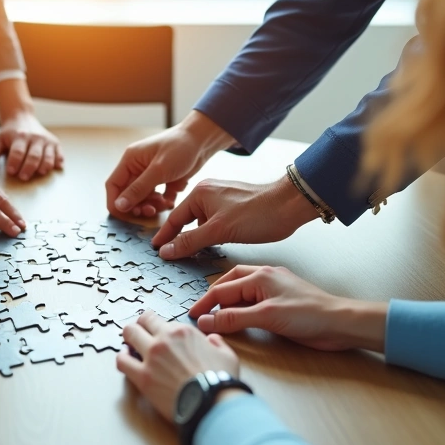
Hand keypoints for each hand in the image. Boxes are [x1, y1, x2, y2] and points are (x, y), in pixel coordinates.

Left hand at [0, 111, 63, 180]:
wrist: (22, 117)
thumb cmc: (9, 133)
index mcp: (20, 137)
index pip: (18, 151)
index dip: (15, 162)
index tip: (11, 172)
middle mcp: (35, 138)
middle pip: (34, 155)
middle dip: (29, 167)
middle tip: (23, 177)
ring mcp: (46, 140)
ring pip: (48, 156)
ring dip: (45, 165)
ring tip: (39, 173)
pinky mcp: (55, 143)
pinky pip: (59, 153)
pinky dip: (58, 161)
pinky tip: (56, 167)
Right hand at [105, 111, 234, 216]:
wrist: (203, 140)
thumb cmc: (180, 147)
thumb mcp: (158, 170)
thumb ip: (138, 189)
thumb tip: (119, 205)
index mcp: (130, 161)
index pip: (114, 185)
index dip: (116, 202)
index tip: (125, 215)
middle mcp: (138, 168)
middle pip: (128, 194)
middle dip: (137, 206)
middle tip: (149, 212)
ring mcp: (151, 174)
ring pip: (143, 198)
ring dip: (150, 205)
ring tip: (163, 205)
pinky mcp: (165, 180)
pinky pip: (158, 197)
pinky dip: (163, 203)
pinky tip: (170, 202)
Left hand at [117, 312, 240, 421]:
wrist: (212, 403)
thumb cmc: (219, 381)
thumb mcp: (227, 355)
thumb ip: (217, 343)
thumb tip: (212, 340)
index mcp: (182, 332)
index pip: (157, 319)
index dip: (152, 323)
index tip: (152, 330)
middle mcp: (164, 340)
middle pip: (139, 322)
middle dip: (138, 327)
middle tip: (138, 335)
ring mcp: (151, 357)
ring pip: (128, 335)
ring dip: (128, 340)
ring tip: (129, 347)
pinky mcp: (143, 377)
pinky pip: (122, 361)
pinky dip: (122, 359)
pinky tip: (126, 362)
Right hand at [151, 176, 317, 259]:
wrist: (289, 205)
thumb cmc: (257, 214)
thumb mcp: (218, 231)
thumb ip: (190, 241)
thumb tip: (166, 250)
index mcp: (199, 193)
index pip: (175, 218)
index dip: (165, 235)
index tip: (155, 247)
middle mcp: (208, 191)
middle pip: (187, 219)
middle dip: (181, 236)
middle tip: (171, 253)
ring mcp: (222, 197)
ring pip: (202, 221)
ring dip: (198, 236)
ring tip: (191, 252)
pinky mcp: (234, 204)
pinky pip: (214, 221)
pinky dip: (211, 233)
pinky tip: (214, 244)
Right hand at [190, 265, 386, 351]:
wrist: (340, 323)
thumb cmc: (310, 315)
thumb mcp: (266, 317)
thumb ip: (234, 318)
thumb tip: (207, 321)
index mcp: (259, 275)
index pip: (222, 289)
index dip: (205, 304)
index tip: (192, 317)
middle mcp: (265, 277)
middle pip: (229, 284)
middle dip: (213, 298)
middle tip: (200, 314)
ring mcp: (274, 287)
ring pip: (241, 291)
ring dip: (227, 302)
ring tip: (214, 315)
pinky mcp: (282, 299)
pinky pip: (253, 299)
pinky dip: (241, 307)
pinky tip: (239, 316)